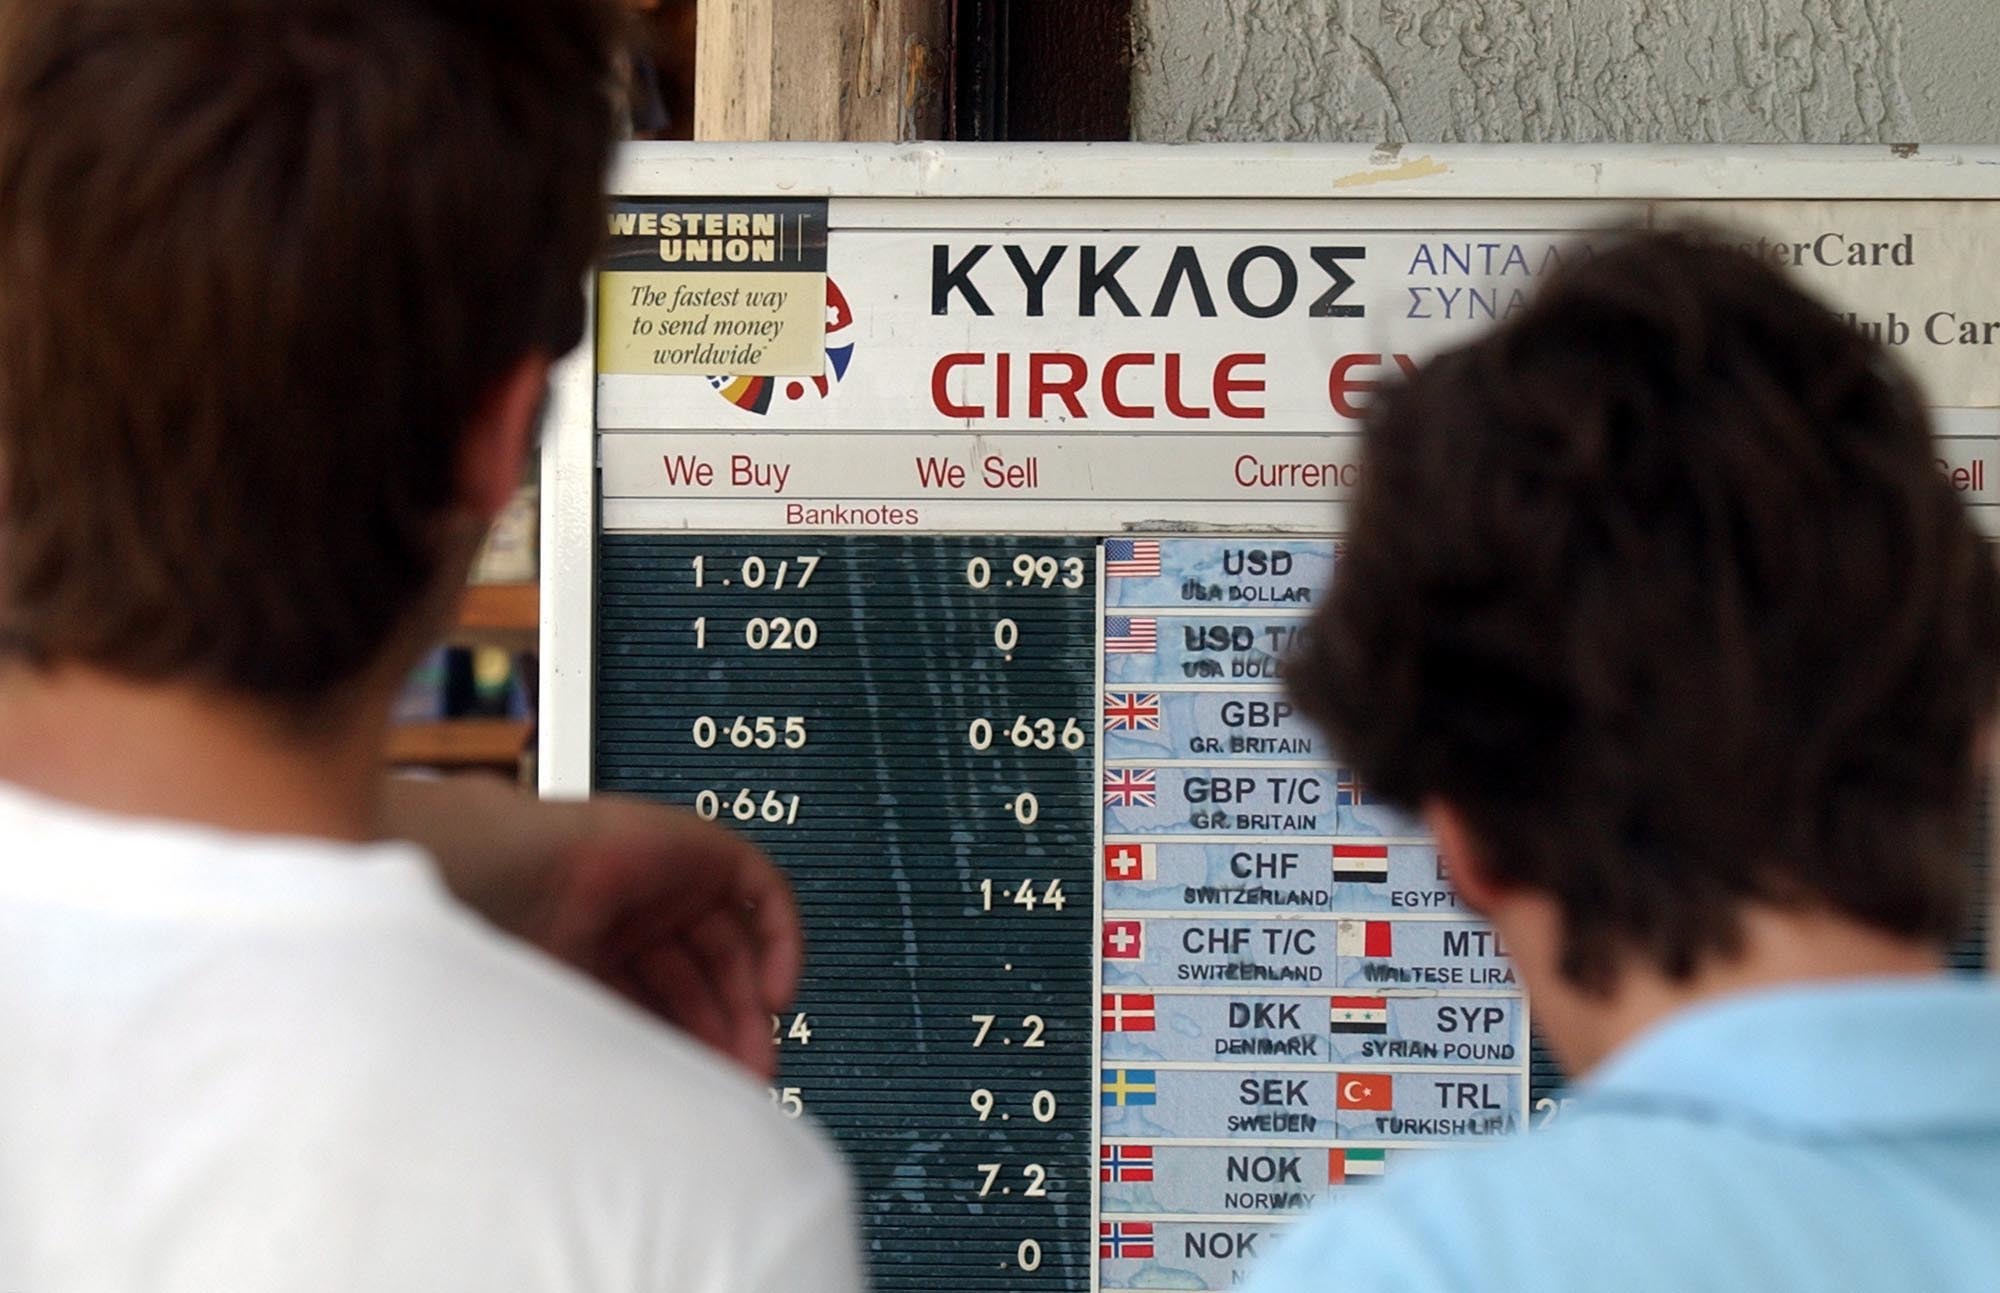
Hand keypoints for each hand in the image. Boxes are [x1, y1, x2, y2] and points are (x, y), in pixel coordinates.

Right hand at [380, 775, 800, 1079]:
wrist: (513, 881)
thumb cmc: (515, 947)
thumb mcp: (575, 1017)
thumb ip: (622, 1052)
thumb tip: (657, 1117)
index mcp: (598, 949)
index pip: (662, 1005)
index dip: (688, 1048)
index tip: (707, 1096)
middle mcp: (637, 914)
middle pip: (703, 981)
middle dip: (724, 1037)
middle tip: (742, 1086)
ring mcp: (671, 880)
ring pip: (733, 947)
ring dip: (749, 1007)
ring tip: (756, 1059)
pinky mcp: (704, 847)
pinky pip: (762, 891)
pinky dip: (781, 941)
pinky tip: (774, 995)